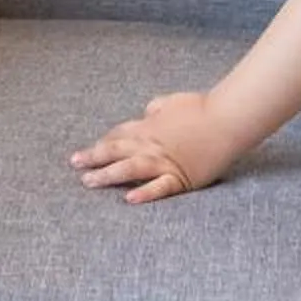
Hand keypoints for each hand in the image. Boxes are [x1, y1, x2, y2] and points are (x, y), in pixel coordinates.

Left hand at [69, 90, 230, 204]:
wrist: (226, 120)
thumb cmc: (202, 107)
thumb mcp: (173, 101)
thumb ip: (157, 107)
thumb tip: (148, 112)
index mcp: (148, 127)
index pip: (118, 135)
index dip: (102, 143)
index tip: (88, 151)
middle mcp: (150, 145)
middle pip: (115, 151)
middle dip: (93, 158)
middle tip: (75, 165)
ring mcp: (164, 162)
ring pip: (128, 169)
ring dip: (107, 176)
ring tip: (89, 182)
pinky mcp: (181, 177)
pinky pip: (159, 187)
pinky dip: (144, 193)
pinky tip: (128, 199)